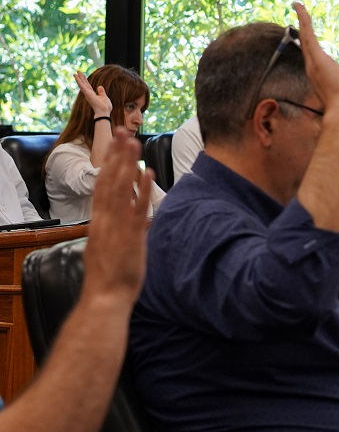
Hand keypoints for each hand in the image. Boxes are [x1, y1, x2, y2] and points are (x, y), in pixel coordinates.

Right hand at [75, 70, 111, 117]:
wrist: (104, 112)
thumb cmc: (105, 107)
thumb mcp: (104, 97)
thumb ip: (101, 92)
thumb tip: (100, 86)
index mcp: (92, 94)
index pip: (88, 85)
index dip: (85, 80)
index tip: (82, 75)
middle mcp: (88, 93)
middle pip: (84, 84)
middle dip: (81, 77)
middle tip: (78, 71)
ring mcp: (87, 94)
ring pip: (82, 84)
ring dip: (78, 78)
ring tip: (75, 73)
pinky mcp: (87, 94)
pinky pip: (82, 86)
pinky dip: (78, 81)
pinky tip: (75, 76)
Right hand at [81, 130, 152, 307]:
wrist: (105, 298)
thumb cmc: (109, 278)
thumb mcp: (108, 249)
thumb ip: (116, 231)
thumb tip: (130, 221)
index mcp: (98, 222)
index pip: (102, 187)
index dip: (108, 165)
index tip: (114, 146)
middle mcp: (105, 220)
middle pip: (109, 181)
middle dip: (116, 155)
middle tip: (123, 132)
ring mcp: (117, 226)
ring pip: (121, 188)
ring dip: (128, 164)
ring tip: (134, 142)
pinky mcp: (131, 236)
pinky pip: (138, 207)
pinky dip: (142, 189)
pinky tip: (148, 172)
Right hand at [292, 2, 338, 115]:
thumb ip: (337, 92)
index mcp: (317, 74)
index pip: (309, 54)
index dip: (304, 44)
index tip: (300, 37)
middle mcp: (311, 66)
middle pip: (304, 42)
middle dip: (300, 28)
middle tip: (298, 13)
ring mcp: (312, 60)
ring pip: (305, 35)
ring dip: (302, 19)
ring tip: (299, 6)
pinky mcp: (315, 56)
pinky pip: (307, 32)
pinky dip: (303, 19)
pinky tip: (299, 7)